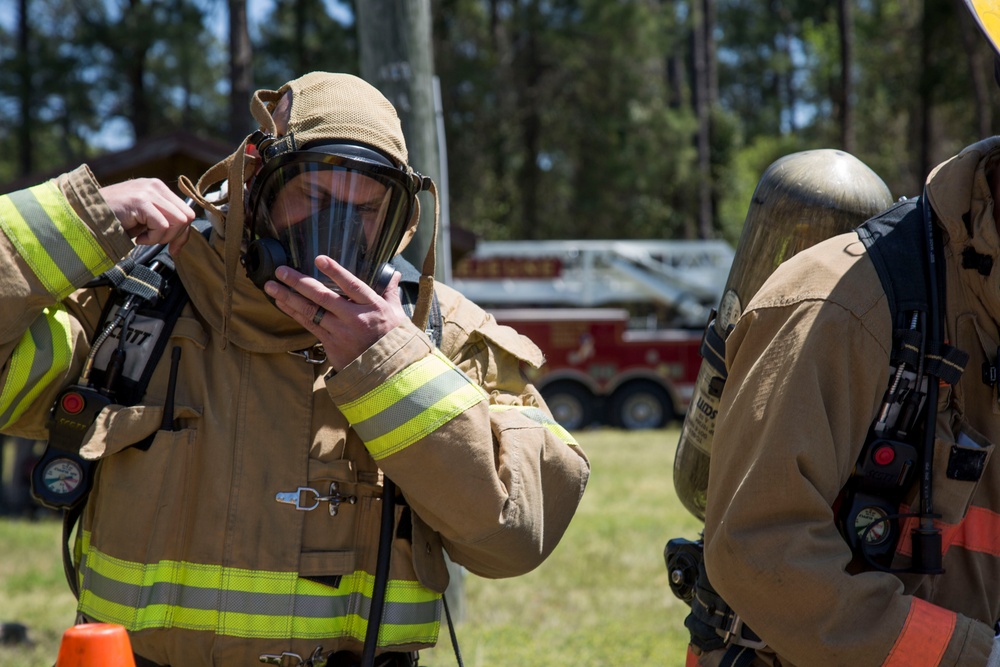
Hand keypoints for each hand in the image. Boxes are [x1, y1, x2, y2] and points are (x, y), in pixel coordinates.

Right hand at [99, 179, 195, 253]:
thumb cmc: (114, 220)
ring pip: (178, 221)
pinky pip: (162, 226)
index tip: (174, 248)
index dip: (184, 234)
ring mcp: (148, 192)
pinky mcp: (140, 201)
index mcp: (158, 188)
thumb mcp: (144, 219)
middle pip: (187, 217)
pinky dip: (152, 238)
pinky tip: (137, 237)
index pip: (187, 211)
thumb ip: (163, 221)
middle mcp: (156, 186)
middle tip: (155, 242)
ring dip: (162, 237)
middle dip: (175, 237)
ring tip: (143, 237)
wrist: (85, 215)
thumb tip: (182, 240)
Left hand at [264, 256, 406, 370]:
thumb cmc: (393, 339)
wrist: (388, 372)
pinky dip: (294, 313)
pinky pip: (308, 325)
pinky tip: (282, 303)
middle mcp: (355, 319)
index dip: (336, 272)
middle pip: (323, 297)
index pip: (352, 286)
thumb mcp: (396, 314)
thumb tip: (392, 273)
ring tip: (271, 286)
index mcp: (373, 307)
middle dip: (299, 282)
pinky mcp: (331, 345)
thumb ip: (390, 291)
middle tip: (281, 270)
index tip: (319, 259)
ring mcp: (341, 333)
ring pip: (311, 312)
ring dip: (289, 297)